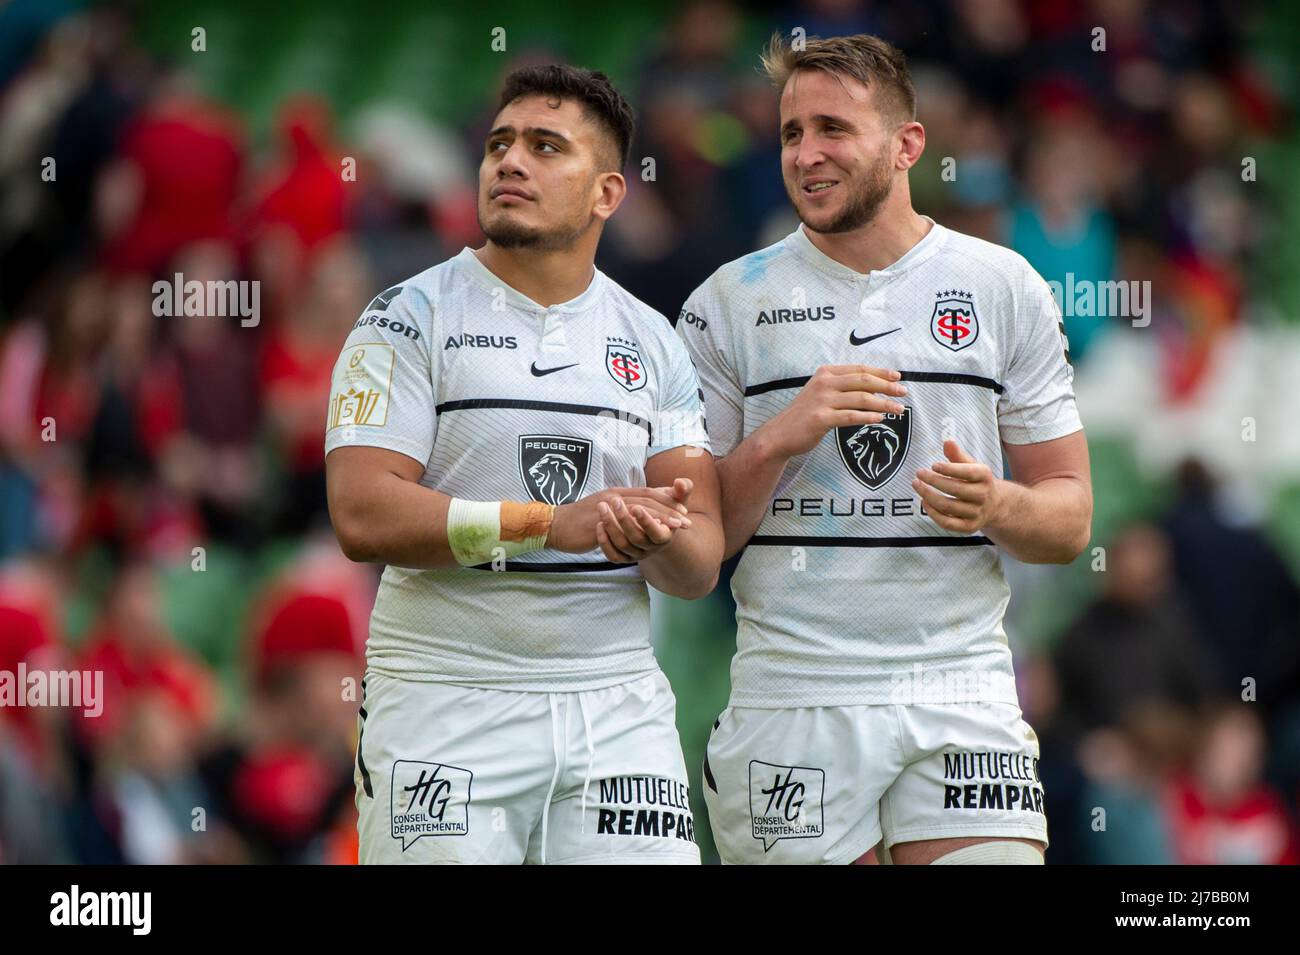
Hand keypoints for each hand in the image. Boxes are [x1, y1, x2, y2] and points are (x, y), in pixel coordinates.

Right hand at [548, 486, 690, 553]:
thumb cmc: (581, 520)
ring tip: (676, 527)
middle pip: (648, 499)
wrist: (556, 525)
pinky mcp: (601, 521)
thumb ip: (622, 508)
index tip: (683, 509)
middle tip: (686, 520)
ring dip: (660, 518)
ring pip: (640, 509)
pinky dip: (640, 528)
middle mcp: (614, 496)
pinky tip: (651, 536)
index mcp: (617, 493)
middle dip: (669, 509)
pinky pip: (624, 524)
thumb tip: (638, 512)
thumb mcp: (604, 510)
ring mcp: (607, 507)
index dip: (666, 500)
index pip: (647, 492)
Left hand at [595, 497, 679, 562]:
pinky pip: (612, 555)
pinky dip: (604, 541)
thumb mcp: (675, 500)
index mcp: (665, 535)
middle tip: (614, 500)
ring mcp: (636, 554)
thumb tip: (680, 482)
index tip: (636, 506)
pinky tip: (599, 524)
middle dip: (624, 519)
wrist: (651, 526)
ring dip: (611, 526)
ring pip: (622, 545)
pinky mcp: (622, 557)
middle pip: (637, 539)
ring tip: (602, 506)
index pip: (657, 534)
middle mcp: (651, 548)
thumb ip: (682, 490)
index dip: (647, 521)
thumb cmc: (664, 509)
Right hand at [760, 364, 907, 458]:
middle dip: (887, 386)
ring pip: (861, 399)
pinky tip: (880, 420)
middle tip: (903, 392)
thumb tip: (873, 388)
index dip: (881, 372)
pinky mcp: (820, 419)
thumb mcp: (821, 393)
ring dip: (883, 404)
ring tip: (898, 410)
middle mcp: (824, 383)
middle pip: (863, 381)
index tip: (898, 377)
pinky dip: (868, 417)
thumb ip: (842, 387)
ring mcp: (821, 400)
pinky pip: (851, 416)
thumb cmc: (804, 415)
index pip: (859, 369)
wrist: (780, 434)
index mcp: (826, 373)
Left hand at [912, 440, 1002, 533]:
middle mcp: (983, 495)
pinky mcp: (969, 527)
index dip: (950, 469)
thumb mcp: (970, 465)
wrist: (993, 505)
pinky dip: (932, 513)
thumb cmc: (975, 481)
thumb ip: (957, 455)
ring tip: (916, 485)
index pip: (968, 472)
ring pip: (948, 506)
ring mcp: (977, 513)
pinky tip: (924, 501)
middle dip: (933, 480)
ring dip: (928, 495)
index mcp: (985, 477)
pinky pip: (947, 523)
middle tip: (918, 473)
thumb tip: (947, 442)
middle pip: (955, 489)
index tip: (933, 465)